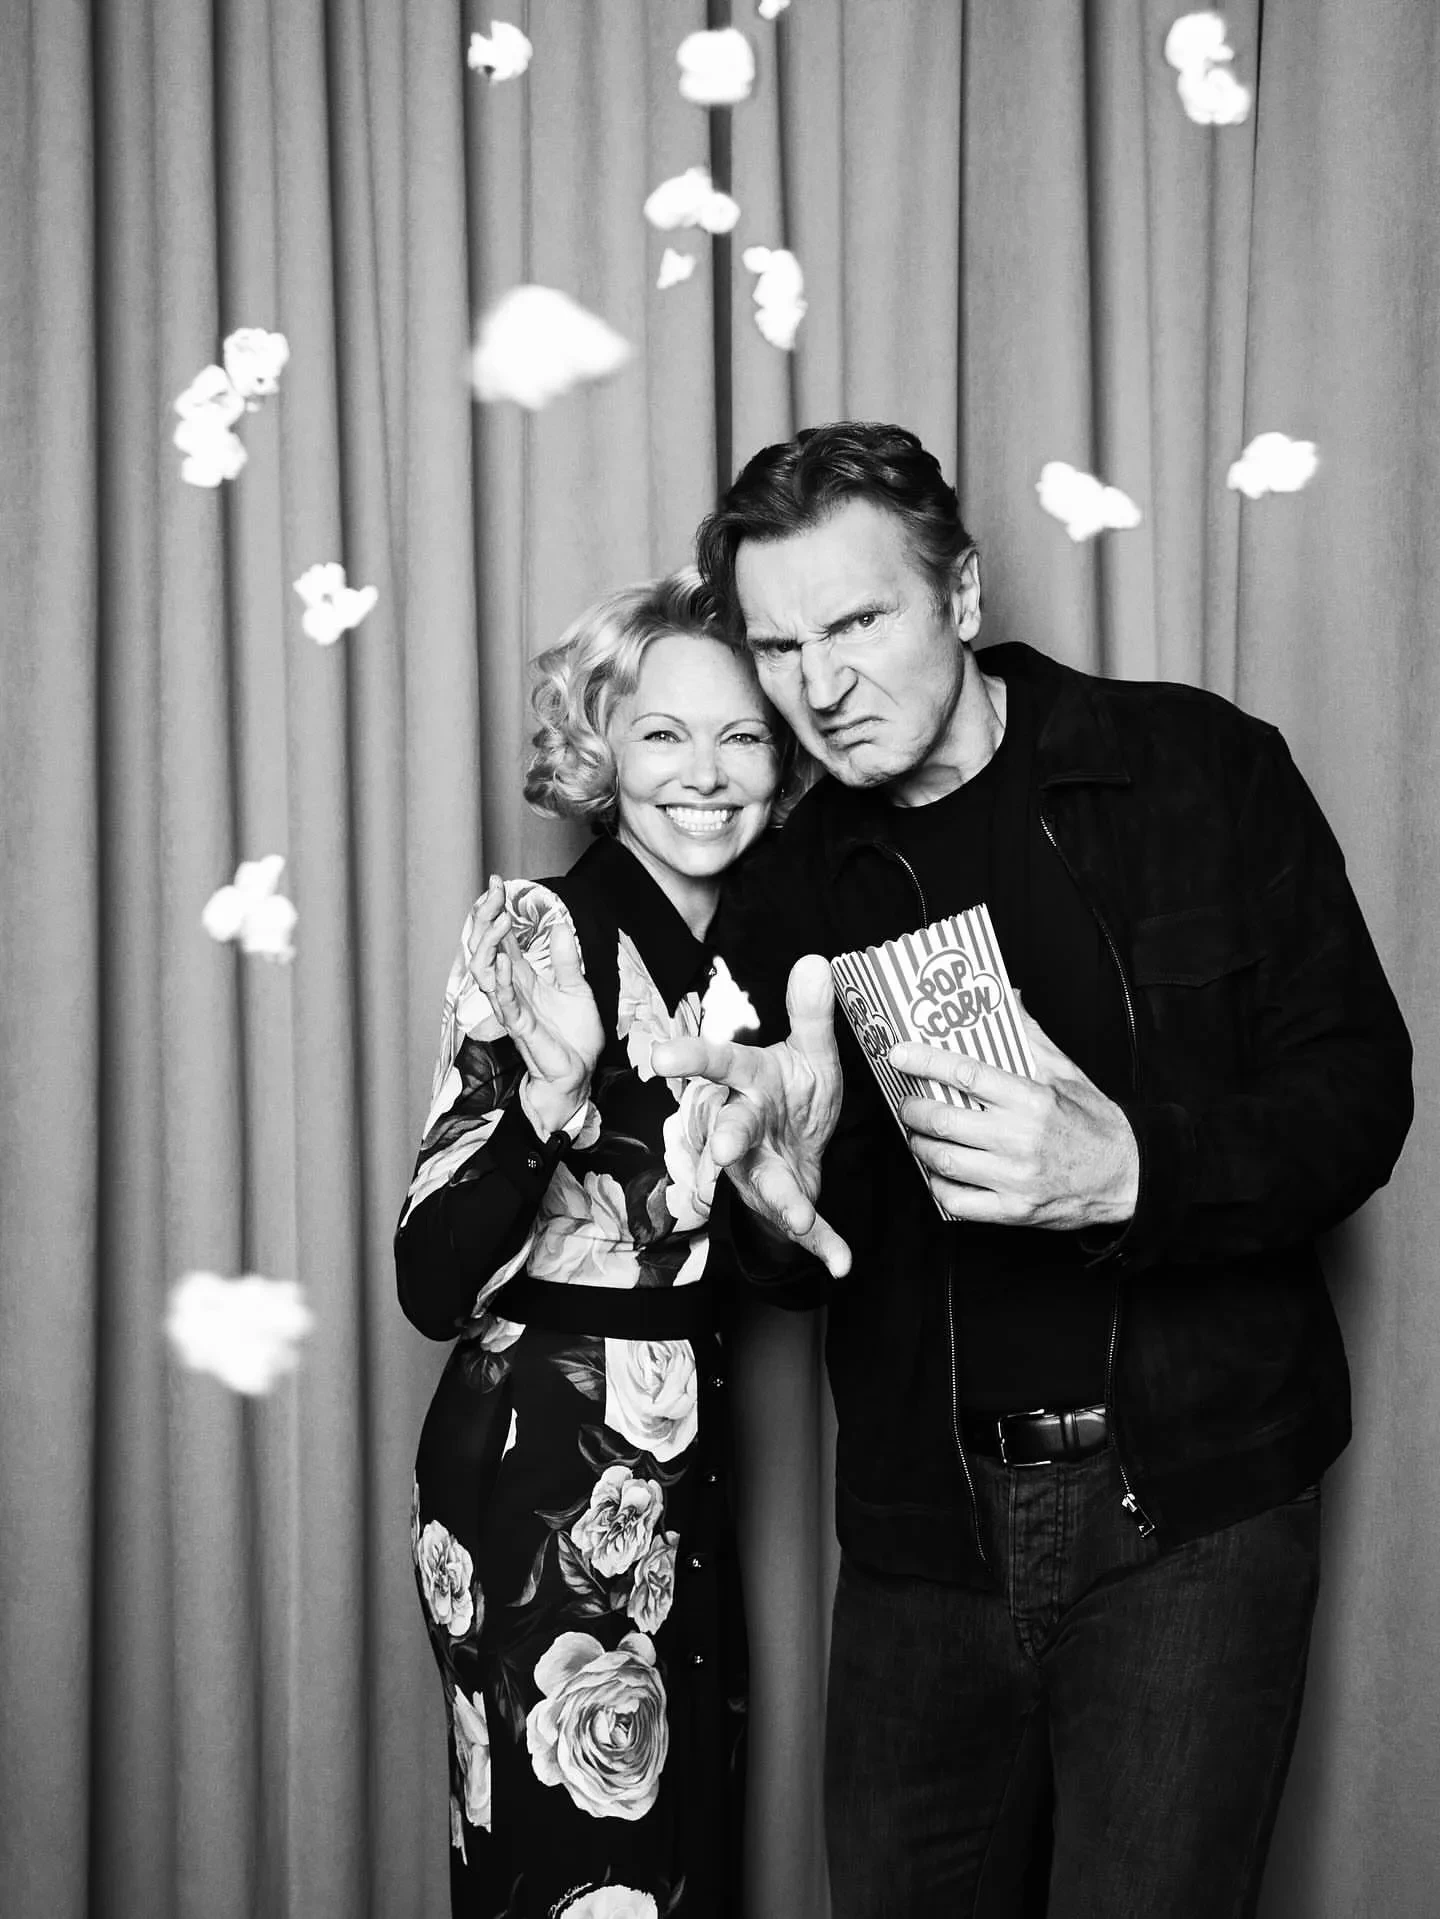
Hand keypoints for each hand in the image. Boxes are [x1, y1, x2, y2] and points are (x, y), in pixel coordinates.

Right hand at [469, 876, 603, 1130]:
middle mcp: (512, 990)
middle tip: (491, 893)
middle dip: (484, 919)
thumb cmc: (574, 1037)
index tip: (497, 883)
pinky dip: (502, 981)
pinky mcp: (521, 1028)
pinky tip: (504, 961)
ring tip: (499, 919)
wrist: (580, 1074)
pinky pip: (504, 1002)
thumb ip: (565, 960)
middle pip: (485, 948)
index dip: (495, 911)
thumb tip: (560, 926)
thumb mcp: (577, 988)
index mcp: (524, 978)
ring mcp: (513, 1008)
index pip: (501, 939)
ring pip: (484, 972)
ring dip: (489, 944)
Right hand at [650, 955, 850, 1278]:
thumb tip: (817, 961)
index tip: (662, 1055)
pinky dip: (824, 1246)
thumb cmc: (794, 1095)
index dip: (691, 1059)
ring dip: (781, 1201)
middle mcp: (744, 1129)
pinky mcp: (786, 1204)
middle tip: (721, 1147)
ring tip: (798, 1216)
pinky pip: (803, 1228)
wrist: (799, 1152)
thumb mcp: (811, 1053)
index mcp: (750, 1084)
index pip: (719, 1065)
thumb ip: (811, 1014)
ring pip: (764, 1185)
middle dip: (725, 1139)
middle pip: (729, 1132)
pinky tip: (842, 1263)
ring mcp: (761, 1170)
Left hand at [890, 1007, 1138, 1229]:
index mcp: (1033, 1099)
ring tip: (920, 1135)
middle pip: (943, 1120)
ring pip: (943, 1160)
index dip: (925, 1061)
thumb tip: (1007, 998)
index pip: (966, 1073)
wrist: (1127, 1176)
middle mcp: (1020, 1138)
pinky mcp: (1013, 1211)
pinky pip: (957, 1201)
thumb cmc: (1094, 1123)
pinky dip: (938, 1185)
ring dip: (920, 1146)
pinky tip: (939, 1172)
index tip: (899, 1054)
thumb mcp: (1066, 1073)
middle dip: (912, 1109)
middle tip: (907, 1102)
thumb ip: (1030, 1037)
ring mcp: (1015, 1178)